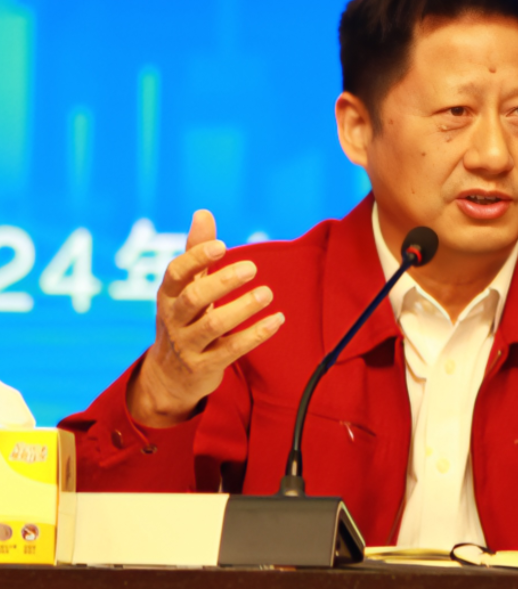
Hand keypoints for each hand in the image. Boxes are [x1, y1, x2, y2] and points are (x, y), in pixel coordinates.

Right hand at [128, 210, 284, 426]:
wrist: (170, 376)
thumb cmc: (184, 318)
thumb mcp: (185, 287)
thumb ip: (196, 252)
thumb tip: (203, 212)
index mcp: (168, 295)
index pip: (176, 273)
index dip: (197, 257)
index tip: (222, 245)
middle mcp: (174, 319)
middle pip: (194, 299)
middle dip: (223, 282)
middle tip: (252, 268)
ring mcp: (188, 344)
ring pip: (213, 326)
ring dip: (242, 308)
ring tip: (268, 293)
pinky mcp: (205, 366)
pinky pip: (231, 350)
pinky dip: (256, 334)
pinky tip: (278, 319)